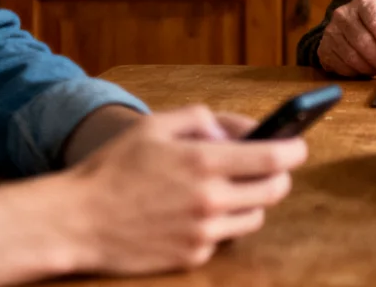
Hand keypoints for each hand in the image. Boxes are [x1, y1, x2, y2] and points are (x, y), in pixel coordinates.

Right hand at [62, 105, 306, 274]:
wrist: (76, 220)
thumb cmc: (113, 168)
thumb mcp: (155, 126)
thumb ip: (203, 119)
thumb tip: (240, 128)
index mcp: (204, 161)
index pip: (275, 157)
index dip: (295, 149)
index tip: (299, 144)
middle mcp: (210, 199)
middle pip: (275, 191)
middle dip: (278, 175)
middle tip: (268, 167)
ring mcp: (203, 232)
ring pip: (255, 217)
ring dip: (251, 201)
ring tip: (229, 188)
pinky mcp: (193, 256)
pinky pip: (225, 237)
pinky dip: (221, 223)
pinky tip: (198, 212)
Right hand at [317, 0, 375, 76]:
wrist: (349, 26)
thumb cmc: (374, 24)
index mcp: (364, 3)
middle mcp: (343, 14)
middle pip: (364, 42)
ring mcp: (330, 31)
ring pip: (352, 56)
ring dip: (370, 68)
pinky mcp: (323, 48)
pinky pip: (341, 66)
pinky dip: (356, 72)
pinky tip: (365, 69)